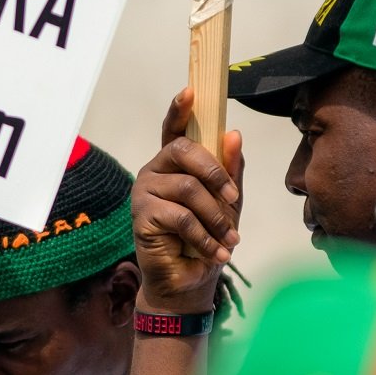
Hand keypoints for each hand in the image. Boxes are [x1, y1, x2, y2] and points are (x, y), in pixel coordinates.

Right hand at [132, 87, 244, 314]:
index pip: (173, 129)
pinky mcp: (141, 216)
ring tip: (228, 240)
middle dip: (215, 174)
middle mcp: (155, 171)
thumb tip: (233, 133)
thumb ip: (230, 171)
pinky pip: (180, 216)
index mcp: (175, 165)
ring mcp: (145, 192)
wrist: (188, 284)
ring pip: (188, 188)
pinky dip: (203, 236)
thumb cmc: (206, 239)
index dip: (180, 109)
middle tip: (234, 201)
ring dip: (215, 217)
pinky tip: (214, 252)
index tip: (190, 91)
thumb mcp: (228, 204)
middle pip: (184, 150)